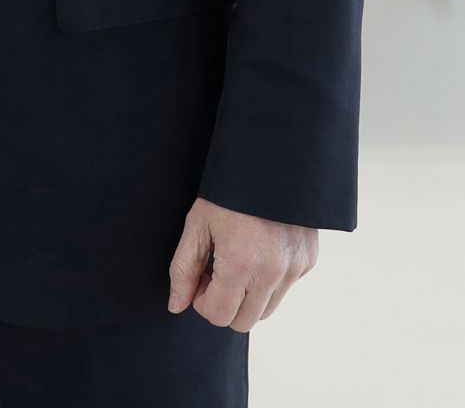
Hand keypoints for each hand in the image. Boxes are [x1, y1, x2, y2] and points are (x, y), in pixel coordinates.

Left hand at [168, 196, 317, 331]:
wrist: (269, 162)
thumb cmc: (227, 190)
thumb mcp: (197, 224)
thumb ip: (183, 268)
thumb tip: (177, 305)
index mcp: (242, 265)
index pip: (220, 316)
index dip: (202, 300)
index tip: (200, 275)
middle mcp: (273, 273)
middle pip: (243, 322)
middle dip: (224, 302)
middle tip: (216, 269)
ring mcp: (294, 269)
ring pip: (266, 310)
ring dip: (247, 295)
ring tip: (236, 259)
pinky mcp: (307, 262)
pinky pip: (284, 288)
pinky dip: (268, 280)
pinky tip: (258, 249)